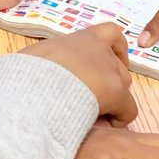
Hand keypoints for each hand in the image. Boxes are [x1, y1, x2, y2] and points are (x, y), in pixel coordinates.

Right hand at [19, 24, 136, 123]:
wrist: (36, 84)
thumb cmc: (29, 70)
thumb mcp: (38, 56)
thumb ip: (48, 60)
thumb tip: (41, 71)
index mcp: (83, 38)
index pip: (110, 34)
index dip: (114, 49)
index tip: (103, 63)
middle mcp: (102, 51)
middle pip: (118, 65)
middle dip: (110, 80)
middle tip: (93, 95)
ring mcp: (111, 71)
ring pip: (124, 85)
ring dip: (114, 98)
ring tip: (95, 112)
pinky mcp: (116, 93)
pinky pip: (128, 109)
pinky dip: (120, 117)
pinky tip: (105, 125)